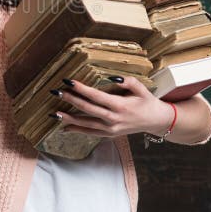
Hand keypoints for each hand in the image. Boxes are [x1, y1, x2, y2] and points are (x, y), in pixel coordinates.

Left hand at [53, 76, 173, 137]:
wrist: (156, 121)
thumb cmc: (147, 102)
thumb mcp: (142, 89)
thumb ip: (128, 81)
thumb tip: (113, 77)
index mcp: (120, 106)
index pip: (96, 96)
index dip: (82, 89)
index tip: (69, 82)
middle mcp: (113, 119)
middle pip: (88, 110)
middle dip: (71, 100)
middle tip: (57, 92)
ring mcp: (111, 129)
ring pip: (86, 124)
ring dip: (69, 119)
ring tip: (54, 113)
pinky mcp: (109, 134)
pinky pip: (90, 133)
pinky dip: (77, 130)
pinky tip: (64, 127)